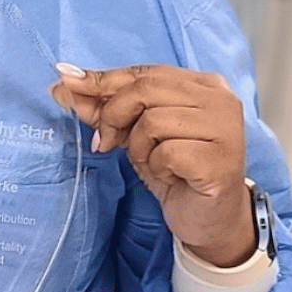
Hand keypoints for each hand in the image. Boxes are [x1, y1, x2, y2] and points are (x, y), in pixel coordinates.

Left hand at [54, 63, 255, 266]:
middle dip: (113, 115)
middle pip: (144, 90)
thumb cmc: (175, 171)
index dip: (103, 80)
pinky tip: (172, 176)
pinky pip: (167, 152)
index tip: (67, 82)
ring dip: (139, 147)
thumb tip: (66, 82)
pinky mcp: (220, 160)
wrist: (206, 220)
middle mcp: (221, 100)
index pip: (144, 72)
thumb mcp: (135, 133)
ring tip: (155, 162)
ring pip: (153, 121)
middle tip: (106, 141)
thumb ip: (106, 106)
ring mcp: (225, 128)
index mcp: (203, 84)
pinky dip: (157, 166)